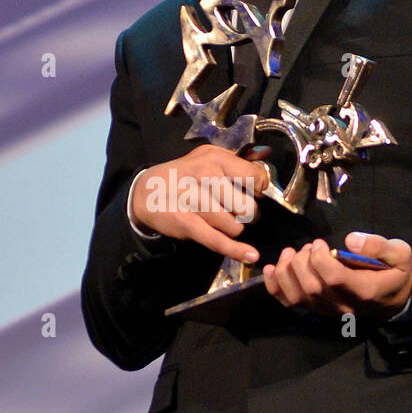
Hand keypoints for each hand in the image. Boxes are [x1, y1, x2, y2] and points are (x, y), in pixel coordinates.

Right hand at [131, 144, 271, 262]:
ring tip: (219, 220)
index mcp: (216, 158)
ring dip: (231, 228)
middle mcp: (206, 175)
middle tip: (237, 211)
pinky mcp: (187, 223)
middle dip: (247, 214)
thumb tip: (265, 169)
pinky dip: (236, 250)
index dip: (259, 189)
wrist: (146, 192)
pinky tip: (249, 255)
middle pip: (248, 207)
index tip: (253, 193)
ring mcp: (195, 200)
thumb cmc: (184, 176)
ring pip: (235, 226)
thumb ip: (237, 162)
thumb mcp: (208, 157)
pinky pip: (218, 240)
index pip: (255, 178)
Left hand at [263, 230, 411, 318]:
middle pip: (312, 288)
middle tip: (308, 247)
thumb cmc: (394, 273)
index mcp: (363, 290)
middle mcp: (342, 305)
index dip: (320, 259)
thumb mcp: (400, 254)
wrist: (393, 299)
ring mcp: (328, 310)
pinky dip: (275, 287)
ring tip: (290, 253)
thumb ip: (380, 246)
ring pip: (297, 298)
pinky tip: (270, 269)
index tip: (321, 243)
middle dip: (302, 262)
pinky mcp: (317, 309)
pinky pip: (291, 303)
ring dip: (286, 272)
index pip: (333, 278)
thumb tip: (351, 239)